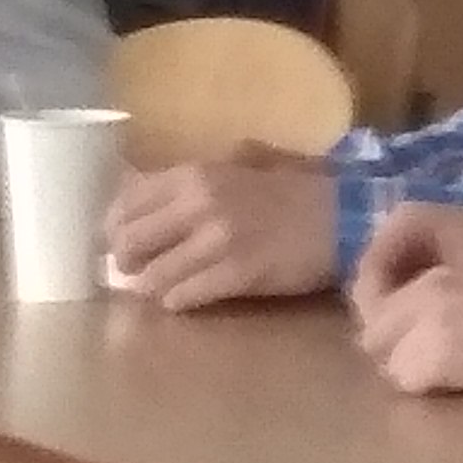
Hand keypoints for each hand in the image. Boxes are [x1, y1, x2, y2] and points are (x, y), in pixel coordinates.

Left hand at [105, 157, 339, 310]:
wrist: (348, 218)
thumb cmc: (298, 188)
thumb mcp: (246, 162)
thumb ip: (199, 174)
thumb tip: (149, 187)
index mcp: (197, 173)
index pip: (125, 202)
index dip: (114, 227)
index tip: (120, 240)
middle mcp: (199, 203)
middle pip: (128, 242)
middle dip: (127, 261)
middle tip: (138, 269)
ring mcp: (216, 242)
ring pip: (151, 277)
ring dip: (153, 286)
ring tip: (165, 286)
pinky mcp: (235, 275)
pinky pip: (182, 297)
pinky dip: (179, 300)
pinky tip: (190, 296)